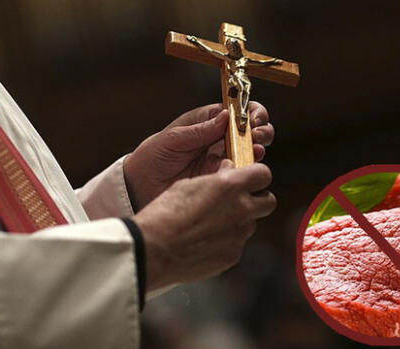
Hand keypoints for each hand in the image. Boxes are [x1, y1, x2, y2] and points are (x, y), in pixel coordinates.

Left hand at [124, 102, 274, 209]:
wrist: (139, 187)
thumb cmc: (152, 156)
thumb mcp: (172, 139)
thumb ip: (199, 130)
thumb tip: (227, 116)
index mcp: (207, 122)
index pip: (236, 112)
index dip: (250, 112)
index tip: (254, 117)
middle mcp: (218, 140)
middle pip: (250, 131)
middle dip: (260, 130)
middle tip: (258, 135)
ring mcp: (221, 160)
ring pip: (250, 152)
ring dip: (257, 148)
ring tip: (255, 150)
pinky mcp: (220, 180)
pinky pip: (240, 174)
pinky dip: (247, 170)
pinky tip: (243, 168)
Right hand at [132, 161, 276, 289]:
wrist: (155, 250)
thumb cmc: (165, 213)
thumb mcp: (188, 184)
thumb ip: (216, 178)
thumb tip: (228, 171)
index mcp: (231, 186)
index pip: (264, 174)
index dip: (256, 176)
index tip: (248, 178)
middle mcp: (241, 209)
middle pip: (268, 201)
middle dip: (256, 200)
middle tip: (238, 201)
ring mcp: (239, 235)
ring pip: (250, 224)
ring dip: (238, 222)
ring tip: (210, 224)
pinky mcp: (232, 255)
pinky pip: (236, 244)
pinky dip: (226, 241)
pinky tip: (204, 241)